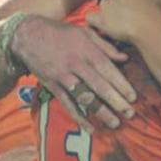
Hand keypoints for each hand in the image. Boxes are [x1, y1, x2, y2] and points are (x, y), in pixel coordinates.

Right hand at [12, 14, 135, 131]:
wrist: (27, 36)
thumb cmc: (60, 32)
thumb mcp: (84, 32)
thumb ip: (105, 46)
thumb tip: (125, 57)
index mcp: (86, 50)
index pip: (107, 69)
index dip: (121, 84)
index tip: (133, 97)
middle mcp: (76, 64)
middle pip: (99, 85)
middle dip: (116, 101)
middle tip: (130, 113)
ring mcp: (63, 77)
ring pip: (84, 97)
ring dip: (100, 111)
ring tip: (115, 123)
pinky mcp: (52, 86)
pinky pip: (67, 104)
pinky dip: (79, 117)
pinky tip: (91, 128)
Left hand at [88, 0, 160, 44]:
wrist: (147, 24)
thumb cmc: (158, 9)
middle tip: (127, 2)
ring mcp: (109, 6)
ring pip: (104, 1)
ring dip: (108, 6)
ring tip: (115, 13)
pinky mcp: (102, 20)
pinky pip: (92, 18)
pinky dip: (93, 20)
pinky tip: (96, 22)